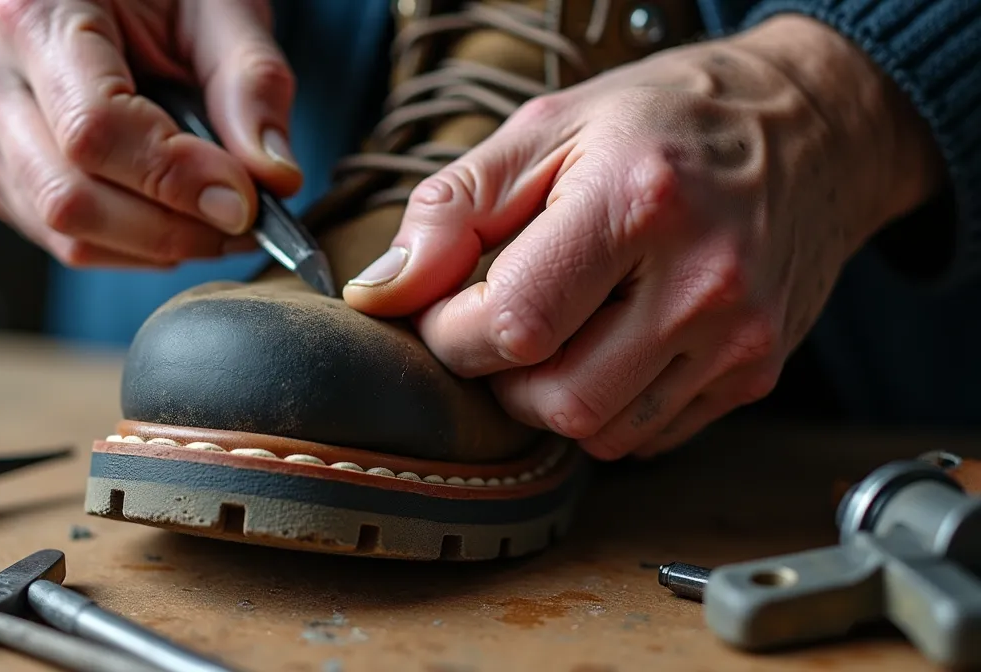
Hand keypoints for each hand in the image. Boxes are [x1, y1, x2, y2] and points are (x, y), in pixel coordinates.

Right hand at [0, 0, 300, 267]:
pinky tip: (174, 215)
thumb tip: (274, 179)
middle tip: (245, 225)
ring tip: (219, 221)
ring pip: (65, 233)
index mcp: (38, 12)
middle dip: (172, 229)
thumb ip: (252, 84)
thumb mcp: (222, 7)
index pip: (94, 130)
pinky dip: (131, 248)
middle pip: (71, 197)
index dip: (174, 180)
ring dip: (158, 247)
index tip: (245, 202)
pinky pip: (61, 242)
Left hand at [343, 16, 942, 459]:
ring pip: (600, 432)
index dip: (452, 330)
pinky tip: (609, 346)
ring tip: (555, 329)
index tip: (446, 306)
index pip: (513, 323)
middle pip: (556, 397)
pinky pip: (649, 436)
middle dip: (497, 376)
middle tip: (495, 322)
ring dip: (549, 398)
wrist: (811, 128)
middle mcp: (702, 280)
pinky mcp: (757, 373)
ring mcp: (739, 337)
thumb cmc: (667, 119)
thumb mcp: (546, 129)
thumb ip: (451, 210)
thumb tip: (383, 291)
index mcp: (636, 202)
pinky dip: (606, 409)